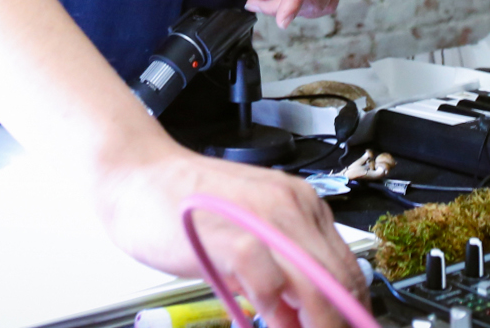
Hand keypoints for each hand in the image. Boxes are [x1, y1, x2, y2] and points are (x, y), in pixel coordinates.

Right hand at [97, 139, 366, 327]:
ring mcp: (265, 218)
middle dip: (335, 322)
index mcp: (301, 203)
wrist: (140, 176)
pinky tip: (260, 318)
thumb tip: (307, 315)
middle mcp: (292, 205)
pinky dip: (272, 312)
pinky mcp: (235, 237)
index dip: (350, 311)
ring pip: (317, 285)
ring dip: (313, 323)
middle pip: (340, 280)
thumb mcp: (249, 231)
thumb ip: (281, 264)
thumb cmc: (187, 206)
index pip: (348, 268)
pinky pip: (271, 286)